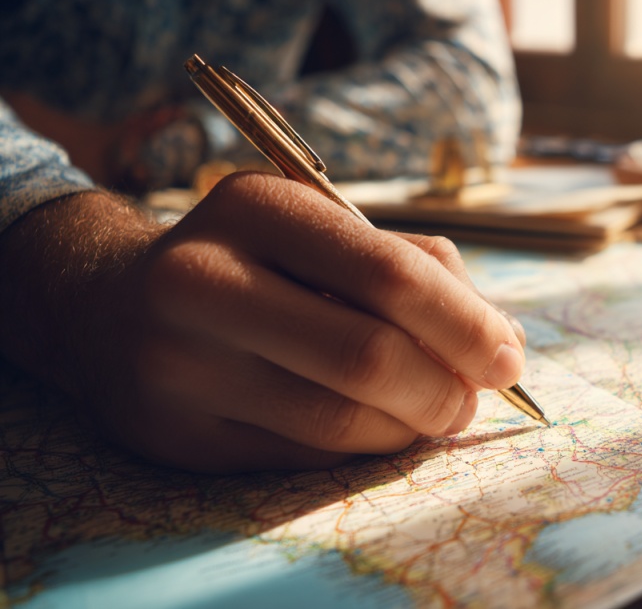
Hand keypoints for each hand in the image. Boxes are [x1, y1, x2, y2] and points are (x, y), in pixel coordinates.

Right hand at [0, 172, 525, 471]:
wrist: (112, 307)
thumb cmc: (255, 262)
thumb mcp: (325, 231)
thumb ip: (420, 269)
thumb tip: (504, 341)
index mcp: (255, 206)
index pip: (388, 273)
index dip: (466, 324)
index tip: (508, 356)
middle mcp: (202, 279)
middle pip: (367, 356)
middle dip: (444, 389)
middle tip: (471, 399)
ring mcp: (178, 362)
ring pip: (339, 420)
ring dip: (409, 427)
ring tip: (430, 412)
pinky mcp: (175, 434)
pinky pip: (303, 457)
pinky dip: (360, 450)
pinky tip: (371, 428)